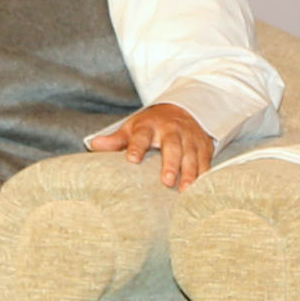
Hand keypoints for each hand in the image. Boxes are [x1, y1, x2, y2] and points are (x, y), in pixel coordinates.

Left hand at [85, 103, 215, 188]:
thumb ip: (115, 140)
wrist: (182, 110)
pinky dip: (205, 175)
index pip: (142, 136)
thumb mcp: (132, 128)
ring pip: (192, 155)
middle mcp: (172, 130)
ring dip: (190, 173)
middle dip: (170, 163)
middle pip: (172, 146)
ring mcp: (190, 138)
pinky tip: (202, 190)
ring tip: (186, 191)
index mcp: (150, 126)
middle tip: (166, 181)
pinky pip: (206, 161)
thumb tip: (93, 145)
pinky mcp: (204, 147)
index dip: (136, 147)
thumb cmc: (151, 125)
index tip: (131, 159)